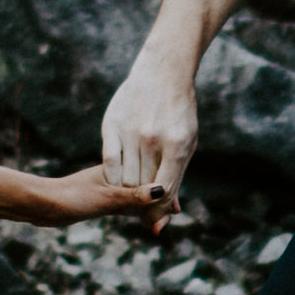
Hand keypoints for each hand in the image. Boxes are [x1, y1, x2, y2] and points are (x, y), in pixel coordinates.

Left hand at [36, 163, 172, 234]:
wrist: (41, 204)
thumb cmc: (70, 197)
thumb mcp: (105, 198)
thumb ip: (133, 197)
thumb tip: (160, 192)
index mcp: (119, 169)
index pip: (149, 178)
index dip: (165, 191)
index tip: (177, 207)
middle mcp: (117, 176)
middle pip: (146, 186)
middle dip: (162, 199)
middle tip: (177, 212)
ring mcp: (110, 187)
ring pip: (137, 196)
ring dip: (151, 206)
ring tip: (167, 216)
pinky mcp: (101, 199)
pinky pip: (127, 204)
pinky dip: (138, 210)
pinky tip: (142, 217)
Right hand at [98, 51, 202, 202]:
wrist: (164, 72)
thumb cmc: (179, 114)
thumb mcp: (186, 145)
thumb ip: (177, 179)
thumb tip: (172, 213)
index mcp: (178, 146)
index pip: (164, 192)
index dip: (158, 213)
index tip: (154, 222)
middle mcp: (154, 140)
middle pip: (142, 188)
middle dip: (142, 206)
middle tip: (140, 211)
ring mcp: (132, 131)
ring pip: (124, 178)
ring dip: (127, 192)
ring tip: (131, 194)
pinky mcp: (112, 124)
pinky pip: (108, 162)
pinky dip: (112, 177)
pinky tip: (118, 179)